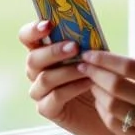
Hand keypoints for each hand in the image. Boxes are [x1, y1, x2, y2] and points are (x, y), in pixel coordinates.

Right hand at [20, 20, 110, 134]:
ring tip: (87, 67)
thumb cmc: (97, 75)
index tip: (48, 25)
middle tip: (74, 47)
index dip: (33, 30)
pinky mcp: (47, 109)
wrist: (106, 107)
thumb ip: (85, 42)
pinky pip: (55, 97)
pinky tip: (88, 83)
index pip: (27, 38)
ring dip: (67, 71)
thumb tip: (85, 26)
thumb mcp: (93, 54)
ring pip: (44, 79)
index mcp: (42, 52)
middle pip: (33, 59)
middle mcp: (36, 71)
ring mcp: (39, 92)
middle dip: (53, 51)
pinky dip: (73, 88)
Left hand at [77, 50, 134, 134]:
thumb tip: (114, 63)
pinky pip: (118, 128)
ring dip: (97, 95)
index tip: (89, 54)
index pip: (129, 67)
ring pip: (113, 108)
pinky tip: (103, 107)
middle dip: (94, 75)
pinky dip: (105, 115)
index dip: (104, 59)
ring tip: (92, 87)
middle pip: (116, 86)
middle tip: (82, 68)